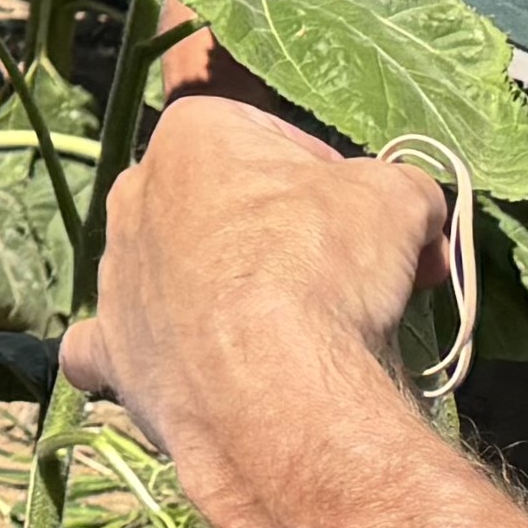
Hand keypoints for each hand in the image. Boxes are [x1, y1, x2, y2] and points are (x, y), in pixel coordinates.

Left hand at [61, 98, 447, 510]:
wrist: (274, 393)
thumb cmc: (326, 269)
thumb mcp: (399, 200)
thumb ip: (404, 190)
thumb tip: (418, 217)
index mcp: (192, 134)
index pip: (275, 140)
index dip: (331, 179)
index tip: (364, 222)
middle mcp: (137, 195)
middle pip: (222, 203)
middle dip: (278, 231)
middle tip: (338, 276)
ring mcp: (115, 276)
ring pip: (172, 269)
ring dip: (221, 290)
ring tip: (292, 336)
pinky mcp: (111, 352)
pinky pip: (109, 345)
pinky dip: (138, 353)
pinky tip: (169, 364)